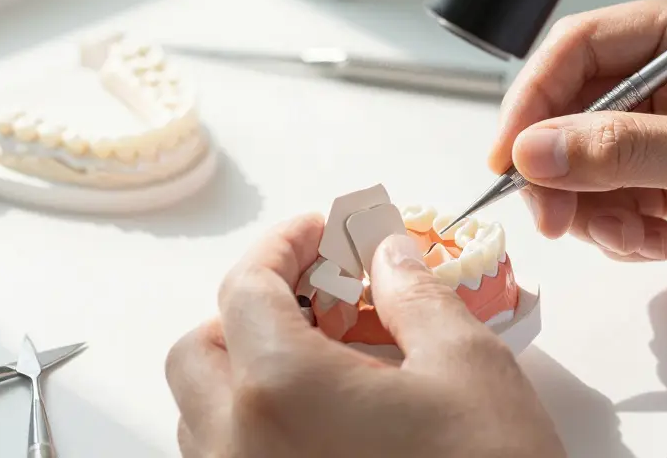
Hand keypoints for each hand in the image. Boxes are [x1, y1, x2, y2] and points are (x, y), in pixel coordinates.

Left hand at [166, 215, 563, 457]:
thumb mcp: (467, 367)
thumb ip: (414, 294)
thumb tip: (387, 254)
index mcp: (282, 390)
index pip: (246, 289)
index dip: (283, 245)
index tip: (319, 231)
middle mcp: (240, 447)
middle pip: (199, 353)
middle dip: (251, 312)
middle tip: (317, 296)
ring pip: (202, 415)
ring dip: (245, 372)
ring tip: (324, 358)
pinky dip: (254, 426)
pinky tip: (323, 418)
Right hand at [491, 0, 666, 311]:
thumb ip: (620, 150)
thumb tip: (534, 149)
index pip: (584, 46)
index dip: (534, 98)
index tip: (507, 151)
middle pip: (578, 107)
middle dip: (559, 164)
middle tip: (550, 214)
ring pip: (592, 158)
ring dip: (592, 204)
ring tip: (625, 236)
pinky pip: (620, 195)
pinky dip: (621, 225)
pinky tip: (655, 243)